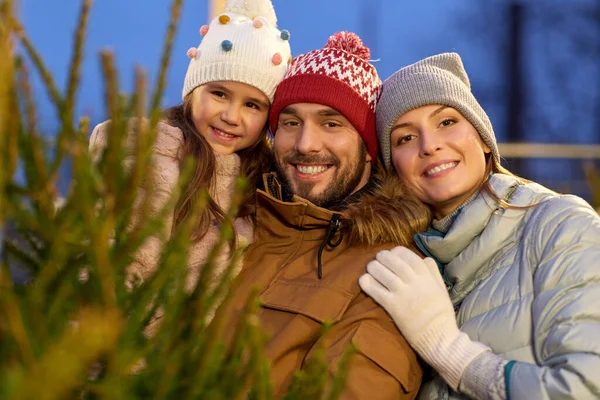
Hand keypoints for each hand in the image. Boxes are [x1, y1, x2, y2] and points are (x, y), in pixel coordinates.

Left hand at [359, 246, 488, 389]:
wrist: (439, 338)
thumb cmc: (441, 315)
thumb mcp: (442, 289)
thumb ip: (434, 273)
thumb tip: (425, 258)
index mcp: (427, 277)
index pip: (409, 256)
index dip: (397, 252)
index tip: (392, 253)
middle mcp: (414, 282)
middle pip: (394, 262)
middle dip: (383, 257)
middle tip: (378, 257)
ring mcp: (402, 293)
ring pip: (384, 273)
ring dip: (374, 267)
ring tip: (370, 267)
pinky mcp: (393, 306)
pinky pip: (377, 291)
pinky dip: (368, 283)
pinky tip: (363, 280)